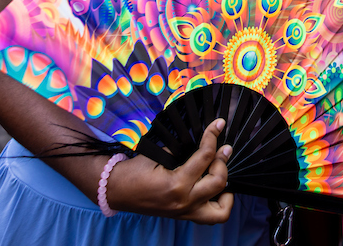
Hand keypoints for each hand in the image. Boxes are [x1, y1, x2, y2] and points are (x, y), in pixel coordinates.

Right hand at [107, 118, 234, 221]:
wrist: (116, 191)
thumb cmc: (133, 172)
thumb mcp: (157, 154)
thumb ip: (182, 149)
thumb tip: (202, 139)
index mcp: (176, 184)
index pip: (205, 156)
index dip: (213, 136)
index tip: (218, 124)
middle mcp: (184, 201)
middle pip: (219, 181)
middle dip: (223, 161)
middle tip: (221, 149)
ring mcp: (185, 212)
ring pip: (222, 209)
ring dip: (226, 189)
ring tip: (221, 172)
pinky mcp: (183, 216)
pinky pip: (211, 217)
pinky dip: (220, 204)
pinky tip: (217, 189)